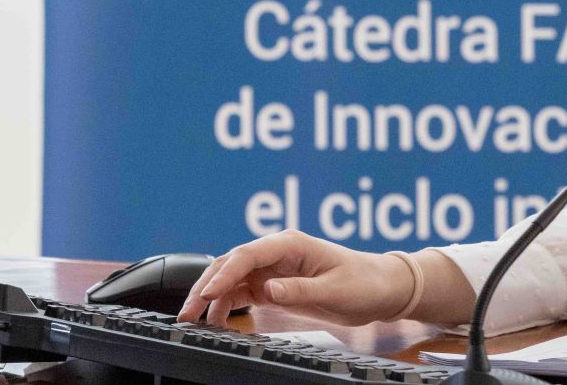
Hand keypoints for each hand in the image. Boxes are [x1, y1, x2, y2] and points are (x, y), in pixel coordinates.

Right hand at [177, 229, 412, 326]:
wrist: (379, 289)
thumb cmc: (363, 282)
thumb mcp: (334, 288)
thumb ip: (299, 289)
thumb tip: (268, 289)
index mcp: (291, 244)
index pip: (248, 254)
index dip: (224, 273)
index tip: (207, 293)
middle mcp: (277, 253)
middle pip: (232, 264)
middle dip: (206, 285)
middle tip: (186, 311)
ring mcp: (273, 269)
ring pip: (232, 279)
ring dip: (210, 297)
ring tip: (192, 320)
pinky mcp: (274, 286)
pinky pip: (242, 293)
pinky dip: (225, 306)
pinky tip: (215, 322)